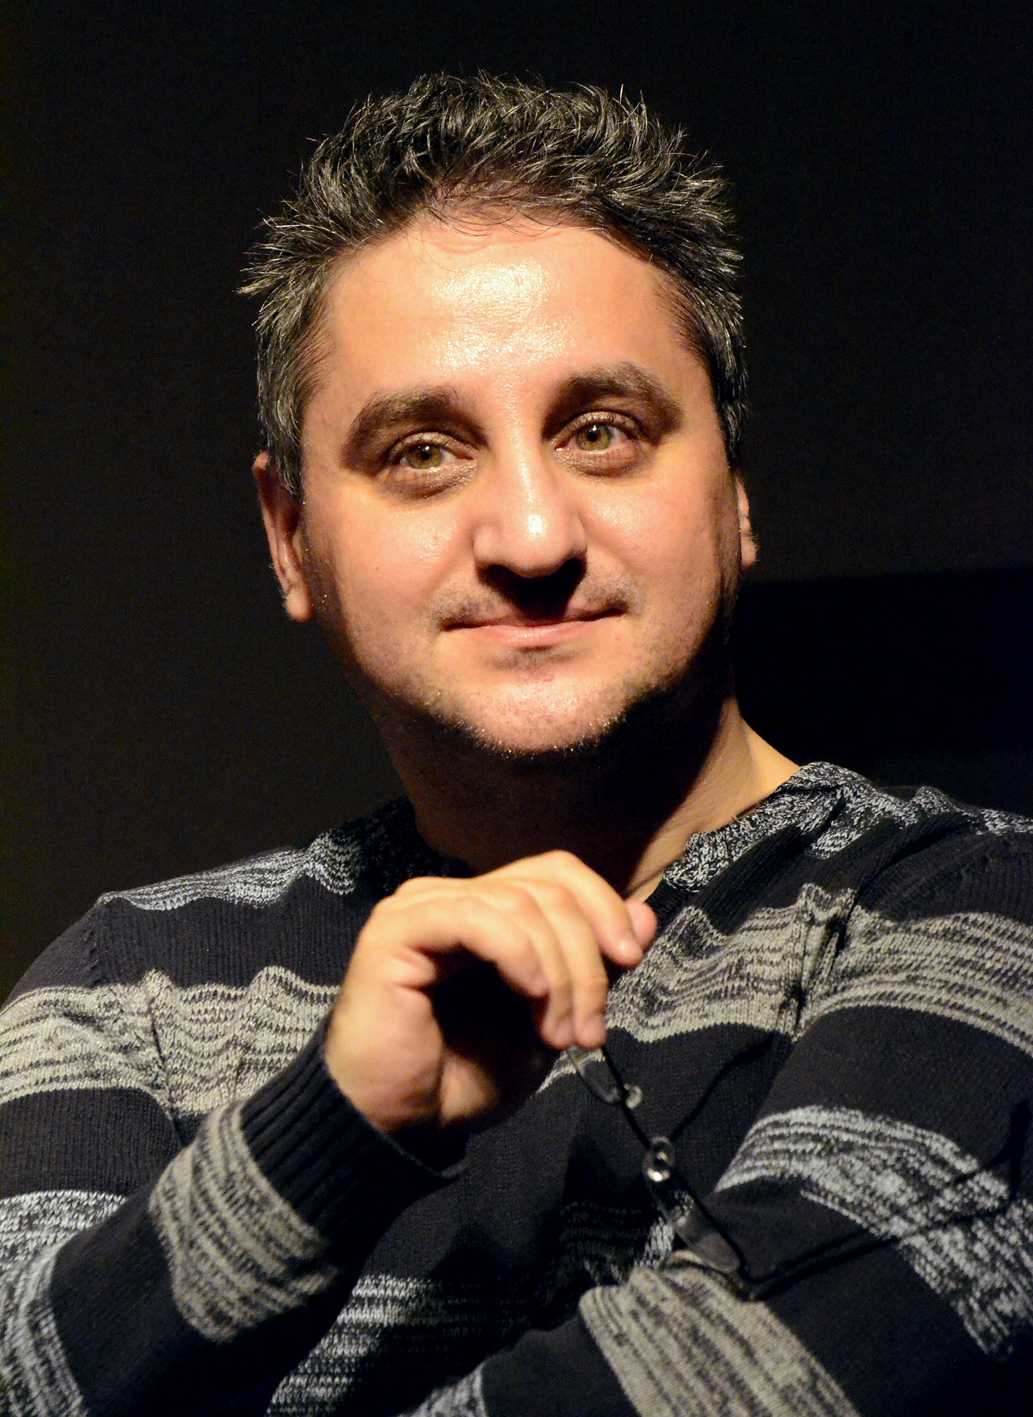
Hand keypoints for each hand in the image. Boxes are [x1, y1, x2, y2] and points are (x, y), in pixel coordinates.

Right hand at [324, 850, 656, 1138]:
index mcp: (486, 909)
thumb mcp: (551, 1019)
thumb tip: (645, 917)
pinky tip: (529, 993)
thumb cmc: (464, 1077)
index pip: (555, 872)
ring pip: (519, 903)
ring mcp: (422, 907)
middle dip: (585, 958)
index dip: (602, 905)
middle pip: (546, 886)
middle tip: (590, 1030)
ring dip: (558, 973)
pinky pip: (475, 916)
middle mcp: (452, 896)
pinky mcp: (398, 929)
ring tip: (558, 1036)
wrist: (401, 1126)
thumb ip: (592, 967)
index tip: (631, 960)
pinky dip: (517, 952)